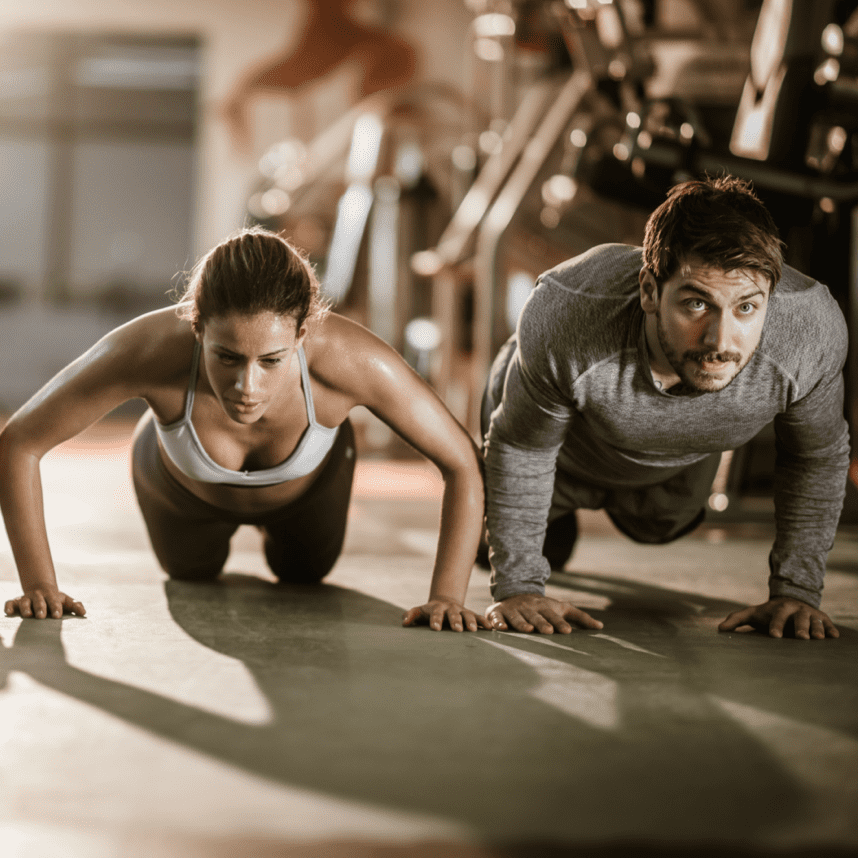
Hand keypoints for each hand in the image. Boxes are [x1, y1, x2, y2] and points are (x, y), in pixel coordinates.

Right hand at [4, 588, 85, 619]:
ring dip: (26, 608)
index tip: (58, 616)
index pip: (54, 601)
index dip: (56, 608)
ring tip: (28, 615)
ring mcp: (26, 599)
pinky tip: (8, 612)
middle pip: (39, 601)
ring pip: (24, 602)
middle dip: (40, 608)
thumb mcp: (66, 601)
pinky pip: (10, 603)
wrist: (41, 589)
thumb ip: (75, 606)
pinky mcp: (15, 602)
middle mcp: (38, 596)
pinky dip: (8, 606)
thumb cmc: (56, 600)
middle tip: (42, 617)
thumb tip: (84, 613)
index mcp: (51, 596)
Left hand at [402, 599, 489, 631]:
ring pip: (467, 615)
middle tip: (457, 629)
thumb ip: (411, 615)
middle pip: (452, 614)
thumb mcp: (419, 611)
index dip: (435, 620)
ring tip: (473, 630)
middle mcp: (450, 609)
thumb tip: (404, 623)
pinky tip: (490, 628)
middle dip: (455, 621)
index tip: (435, 628)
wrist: (445, 602)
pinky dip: (484, 622)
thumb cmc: (429, 612)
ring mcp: (461, 611)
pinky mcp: (470, 614)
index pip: (435, 614)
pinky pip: (478, 617)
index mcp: (437, 608)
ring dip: (470, 621)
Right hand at [487, 593, 602, 633]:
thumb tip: (601, 627)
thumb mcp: (561, 608)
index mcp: (545, 607)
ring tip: (527, 630)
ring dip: (522, 623)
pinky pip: (497, 618)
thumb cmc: (543, 607)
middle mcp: (529, 608)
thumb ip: (580, 617)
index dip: (560, 622)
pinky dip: (498, 622)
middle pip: (536, 616)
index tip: (567, 631)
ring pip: (518, 617)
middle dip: (542, 623)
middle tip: (548, 631)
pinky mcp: (498, 612)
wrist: (515, 594)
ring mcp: (513, 609)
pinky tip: (501, 629)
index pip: (554, 615)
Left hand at [718, 596, 837, 639]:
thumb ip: (736, 620)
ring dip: (817, 629)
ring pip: (815, 621)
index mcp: (779, 609)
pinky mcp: (822, 618)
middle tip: (800, 637)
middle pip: (800, 618)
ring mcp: (810, 614)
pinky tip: (834, 637)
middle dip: (800, 627)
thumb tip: (719, 629)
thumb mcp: (752, 614)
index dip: (776, 625)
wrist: (790, 601)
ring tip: (818, 639)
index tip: (774, 636)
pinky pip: (828, 624)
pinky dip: (831, 629)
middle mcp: (797, 610)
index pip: (777, 617)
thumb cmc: (768, 613)